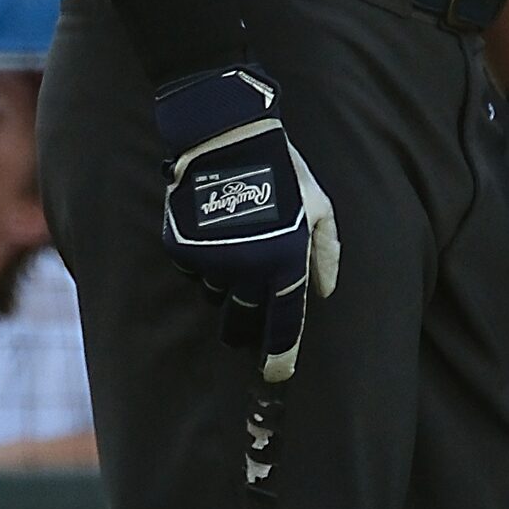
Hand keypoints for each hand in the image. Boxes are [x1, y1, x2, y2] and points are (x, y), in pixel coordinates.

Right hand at [152, 63, 338, 382]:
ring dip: (227, 284)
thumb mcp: (318, 205)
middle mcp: (246, 270)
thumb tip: (326, 290)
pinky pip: (194, 269)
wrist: (226, 133)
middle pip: (243, 323)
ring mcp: (210, 260)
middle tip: (248, 321)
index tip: (276, 374)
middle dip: (246, 329)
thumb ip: (326, 252)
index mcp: (284, 262)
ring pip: (217, 295)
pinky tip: (213, 232)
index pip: (283, 324)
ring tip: (235, 249)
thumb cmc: (282, 167)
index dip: (280, 356)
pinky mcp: (182, 246)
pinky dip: (203, 260)